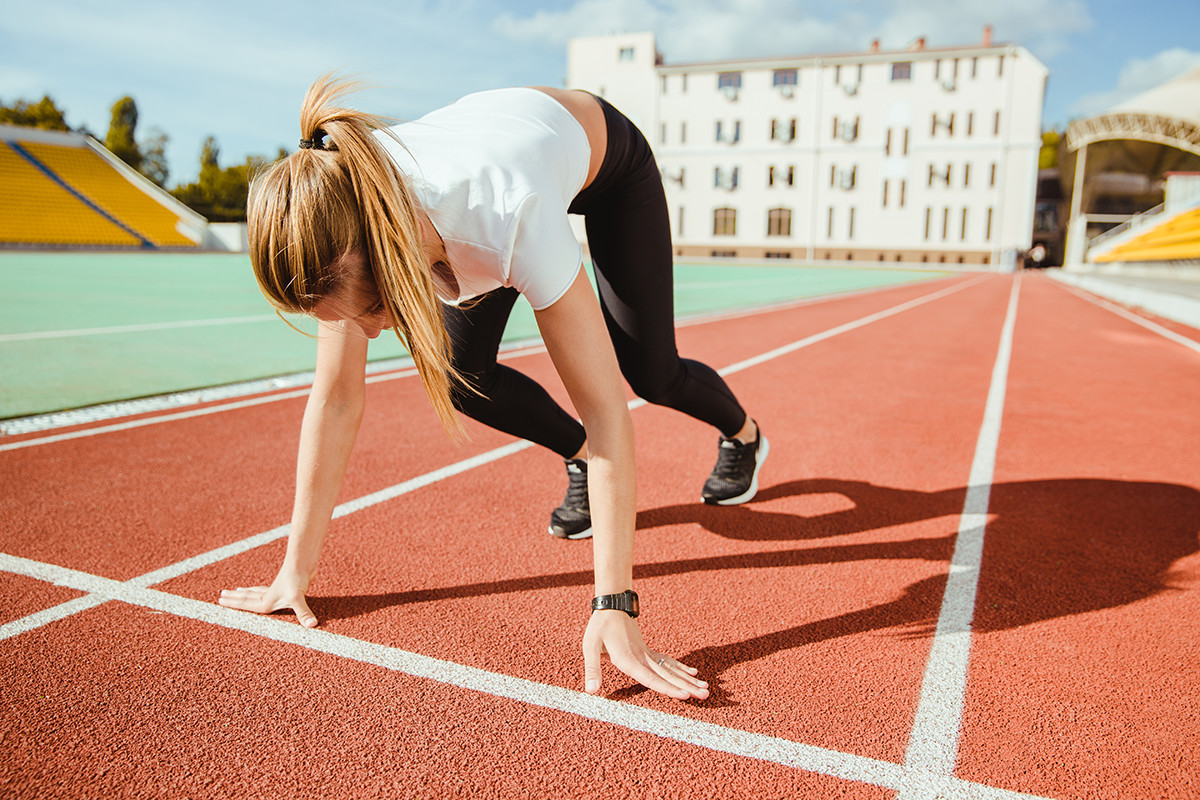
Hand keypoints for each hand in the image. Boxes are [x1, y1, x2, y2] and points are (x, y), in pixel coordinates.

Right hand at [218, 569, 317, 627]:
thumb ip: (303, 613)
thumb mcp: (298, 598)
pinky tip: (266, 590)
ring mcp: (277, 590)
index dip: (234, 603)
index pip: (246, 604)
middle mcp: (270, 595)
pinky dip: (262, 590)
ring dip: (247, 593)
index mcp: (267, 601)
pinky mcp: (286, 586)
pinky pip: (268, 590)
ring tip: (238, 590)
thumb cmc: (297, 578)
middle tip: (222, 595)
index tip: (220, 600)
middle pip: (248, 597)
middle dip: (235, 598)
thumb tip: (311, 625)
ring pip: (257, 592)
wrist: (304, 561)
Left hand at [583, 611, 708, 699]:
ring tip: (706, 688)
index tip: (684, 696)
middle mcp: (641, 658)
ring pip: (671, 669)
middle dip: (687, 687)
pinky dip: (680, 668)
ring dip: (688, 680)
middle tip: (706, 695)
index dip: (668, 688)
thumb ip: (592, 669)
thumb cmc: (599, 626)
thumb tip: (591, 691)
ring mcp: (647, 654)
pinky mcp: (647, 650)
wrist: (612, 604)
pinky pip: (667, 661)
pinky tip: (693, 673)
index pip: (650, 678)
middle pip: (668, 675)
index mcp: (628, 659)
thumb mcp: (589, 646)